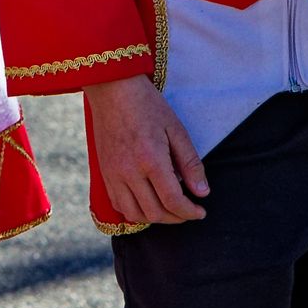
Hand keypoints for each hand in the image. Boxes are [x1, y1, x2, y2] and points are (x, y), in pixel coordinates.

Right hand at [86, 73, 207, 224]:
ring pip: (134, 214)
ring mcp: (113, 174)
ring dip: (155, 218)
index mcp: (150, 159)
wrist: (111, 89)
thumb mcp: (176, 129)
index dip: (190, 212)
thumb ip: (190, 163)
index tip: (201, 211)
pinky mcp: (104, 172)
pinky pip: (117, 204)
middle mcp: (129, 171)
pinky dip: (135, 211)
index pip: (173, 200)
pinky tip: (147, 203)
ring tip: (169, 209)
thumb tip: (203, 192)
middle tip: (189, 211)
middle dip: (176, 218)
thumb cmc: (147, 105)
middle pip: (155, 212)